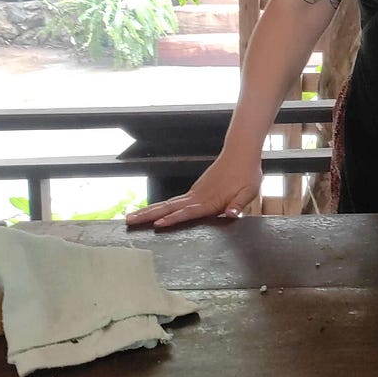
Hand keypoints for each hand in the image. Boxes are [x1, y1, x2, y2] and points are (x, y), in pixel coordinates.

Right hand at [125, 151, 262, 228]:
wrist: (241, 152)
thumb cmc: (246, 174)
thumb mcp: (248, 191)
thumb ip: (238, 204)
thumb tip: (231, 215)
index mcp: (210, 200)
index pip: (188, 212)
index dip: (173, 218)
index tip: (157, 224)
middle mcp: (197, 197)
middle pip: (169, 207)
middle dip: (148, 215)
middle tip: (129, 220)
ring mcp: (194, 193)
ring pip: (168, 203)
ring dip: (149, 211)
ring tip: (131, 217)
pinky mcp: (195, 190)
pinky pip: (174, 201)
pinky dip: (161, 207)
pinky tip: (153, 212)